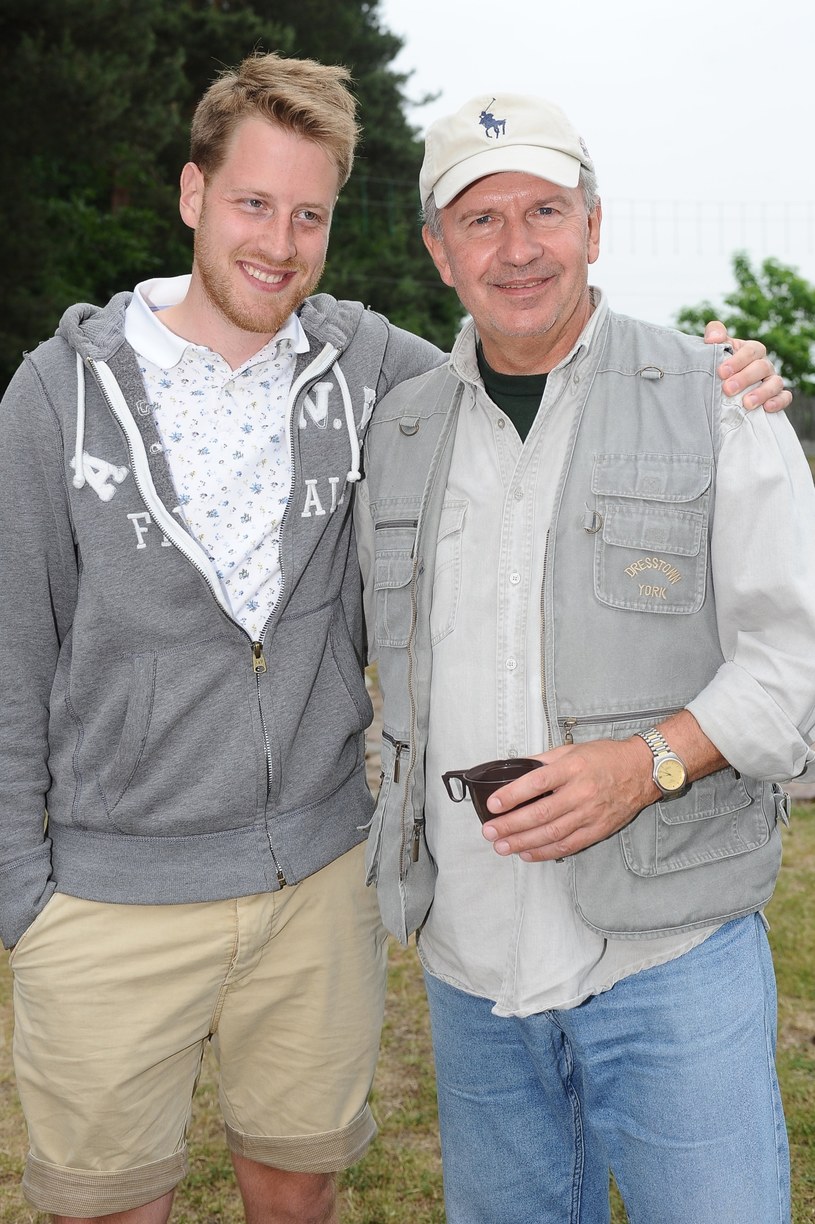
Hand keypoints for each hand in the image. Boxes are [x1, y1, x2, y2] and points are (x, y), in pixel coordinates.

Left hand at [482, 737, 657, 860]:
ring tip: (502, 846)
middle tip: (490, 832)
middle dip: (511, 825)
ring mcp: (590, 814)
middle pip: (540, 813)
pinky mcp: (598, 830)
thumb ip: (542, 760)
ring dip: (523, 842)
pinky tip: (526, 853)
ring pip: (552, 833)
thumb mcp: (572, 750)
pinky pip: (568, 846)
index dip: (512, 795)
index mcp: (572, 768)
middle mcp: (580, 792)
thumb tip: (513, 768)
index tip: (493, 805)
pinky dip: (545, 852)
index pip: (537, 783)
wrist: (642, 771)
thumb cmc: (605, 758)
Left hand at [704, 320, 790, 412]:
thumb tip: (713, 338)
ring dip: (762, 393)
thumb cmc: (720, 366)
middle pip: (761, 367)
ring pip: (775, 383)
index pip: (750, 351)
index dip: (737, 361)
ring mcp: (772, 380)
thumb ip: (714, 334)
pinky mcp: (777, 395)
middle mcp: (764, 364)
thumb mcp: (716, 347)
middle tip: (728, 389)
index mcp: (751, 350)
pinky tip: (767, 408)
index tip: (721, 372)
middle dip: (745, 378)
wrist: (720, 388)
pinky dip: (779, 401)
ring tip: (747, 403)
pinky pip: (785, 397)